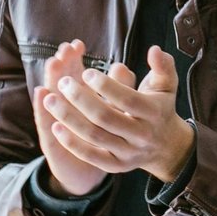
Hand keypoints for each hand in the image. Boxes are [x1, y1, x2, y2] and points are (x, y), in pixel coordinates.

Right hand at [31, 40, 106, 196]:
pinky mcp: (49, 141)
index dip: (74, 60)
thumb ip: (119, 90)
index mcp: (77, 99)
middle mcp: (63, 109)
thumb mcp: (115, 113)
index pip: (72, 74)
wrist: (86, 172)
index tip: (77, 44)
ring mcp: (53, 124)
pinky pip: (43, 122)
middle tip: (64, 48)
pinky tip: (41, 94)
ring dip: (50, 79)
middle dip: (62, 64)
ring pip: (50, 98)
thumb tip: (121, 67)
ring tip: (53, 63)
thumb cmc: (101, 137)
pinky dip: (41, 108)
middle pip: (59, 81)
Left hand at [39, 45, 196, 183]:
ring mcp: (129, 153)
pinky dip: (71, 143)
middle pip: (106, 118)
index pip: (127, 99)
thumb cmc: (160, 107)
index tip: (86, 72)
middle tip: (63, 82)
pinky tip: (55, 126)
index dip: (105, 86)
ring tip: (50, 100)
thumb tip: (154, 50)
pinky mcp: (116, 165)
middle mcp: (142, 135)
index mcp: (154, 113)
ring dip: (68, 118)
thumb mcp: (166, 86)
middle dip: (80, 99)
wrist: (166, 146)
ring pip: (94, 136)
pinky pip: (90, 156)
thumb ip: (163, 66)